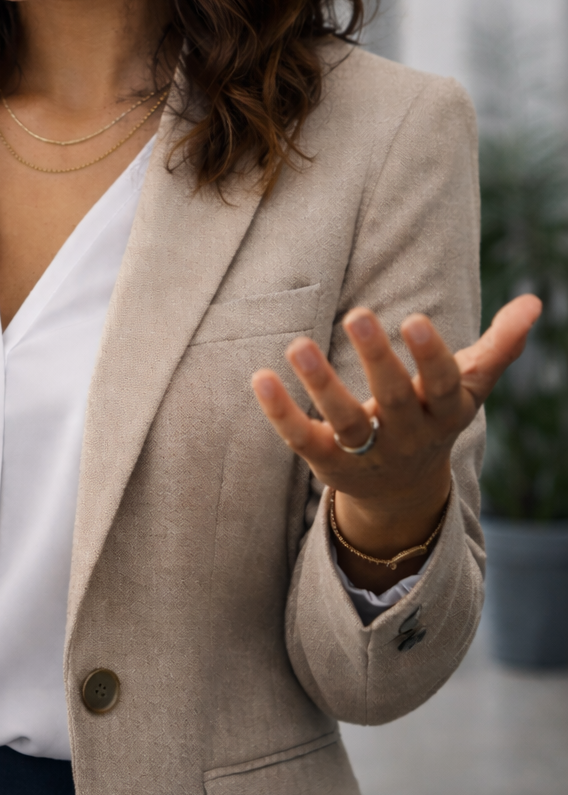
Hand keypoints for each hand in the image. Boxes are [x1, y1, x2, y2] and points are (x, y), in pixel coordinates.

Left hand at [251, 295, 540, 591]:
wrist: (403, 492)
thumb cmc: (434, 415)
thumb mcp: (468, 386)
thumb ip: (500, 346)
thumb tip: (535, 302)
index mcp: (444, 412)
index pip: (441, 383)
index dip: (429, 355)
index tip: (413, 319)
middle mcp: (408, 435)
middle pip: (394, 399)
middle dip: (377, 357)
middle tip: (356, 312)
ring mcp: (367, 453)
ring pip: (345, 422)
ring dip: (321, 384)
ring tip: (297, 344)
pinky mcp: (328, 464)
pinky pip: (303, 439)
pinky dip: (280, 412)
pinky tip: (259, 378)